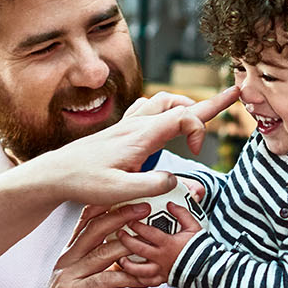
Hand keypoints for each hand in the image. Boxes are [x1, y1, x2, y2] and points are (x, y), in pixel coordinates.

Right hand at [15, 204, 152, 287]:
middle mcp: (67, 261)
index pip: (86, 223)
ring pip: (102, 252)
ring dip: (131, 245)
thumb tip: (121, 261)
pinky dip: (128, 277)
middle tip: (144, 206)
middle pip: (95, 229)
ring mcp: (69, 276)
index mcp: (69, 256)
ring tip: (152, 241)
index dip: (106, 207)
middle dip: (121, 215)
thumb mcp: (83, 286)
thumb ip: (100, 271)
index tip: (128, 196)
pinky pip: (106, 280)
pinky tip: (145, 279)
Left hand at [24, 87, 238, 206]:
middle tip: (232, 95)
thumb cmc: (84, 183)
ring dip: (184, 105)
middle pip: (177, 102)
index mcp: (140, 136)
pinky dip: (164, 109)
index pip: (182, 117)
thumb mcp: (119, 191)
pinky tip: (163, 120)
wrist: (55, 173)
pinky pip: (147, 109)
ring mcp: (127, 125)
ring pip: (162, 101)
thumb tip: (174, 177)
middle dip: (206, 102)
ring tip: (199, 114)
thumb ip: (150, 185)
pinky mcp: (120, 130)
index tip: (197, 153)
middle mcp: (136, 125)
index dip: (199, 129)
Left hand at [115, 203, 200, 283]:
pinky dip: (136, 279)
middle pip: (138, 249)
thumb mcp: (193, 226)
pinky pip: (145, 282)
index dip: (137, 225)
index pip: (148, 233)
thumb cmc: (201, 248)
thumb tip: (170, 203)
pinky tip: (130, 273)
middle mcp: (161, 258)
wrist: (207, 268)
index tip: (130, 220)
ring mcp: (160, 270)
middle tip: (119, 233)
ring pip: (138, 270)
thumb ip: (182, 213)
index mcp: (168, 244)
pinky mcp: (161, 280)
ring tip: (120, 258)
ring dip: (127, 264)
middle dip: (126, 240)